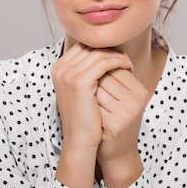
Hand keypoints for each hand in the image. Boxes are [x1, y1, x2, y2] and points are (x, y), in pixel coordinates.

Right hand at [51, 44, 132, 187]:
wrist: (80, 140)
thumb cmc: (84, 116)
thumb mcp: (83, 90)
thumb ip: (87, 71)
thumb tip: (105, 53)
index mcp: (58, 68)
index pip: (83, 47)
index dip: (102, 48)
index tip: (117, 54)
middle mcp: (60, 68)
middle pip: (90, 47)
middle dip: (110, 50)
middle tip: (125, 57)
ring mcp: (67, 74)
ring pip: (98, 54)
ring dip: (117, 56)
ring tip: (128, 63)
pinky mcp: (79, 81)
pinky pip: (103, 63)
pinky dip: (118, 62)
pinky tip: (128, 67)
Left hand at [96, 67, 149, 187]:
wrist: (118, 153)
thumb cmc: (115, 121)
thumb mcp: (121, 98)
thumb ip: (114, 78)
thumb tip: (95, 51)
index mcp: (140, 91)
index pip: (115, 66)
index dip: (99, 72)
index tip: (95, 84)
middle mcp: (137, 100)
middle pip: (105, 75)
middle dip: (93, 81)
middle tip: (89, 94)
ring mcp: (126, 112)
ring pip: (97, 87)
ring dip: (87, 92)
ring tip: (88, 103)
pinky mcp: (114, 124)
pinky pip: (93, 104)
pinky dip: (86, 105)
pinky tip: (87, 113)